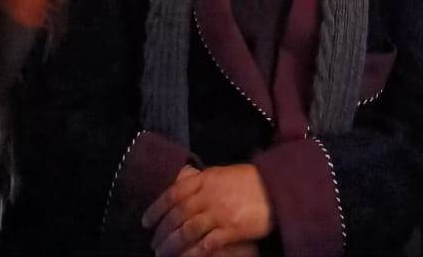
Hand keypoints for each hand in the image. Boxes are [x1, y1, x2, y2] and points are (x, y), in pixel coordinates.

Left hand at [143, 164, 273, 256]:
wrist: (277, 187)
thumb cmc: (250, 181)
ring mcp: (219, 213)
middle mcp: (209, 195)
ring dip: (171, 245)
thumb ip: (202, 182)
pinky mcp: (230, 229)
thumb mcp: (223, 174)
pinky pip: (204, 245)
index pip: (173, 193)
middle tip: (153, 244)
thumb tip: (181, 185)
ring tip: (162, 254)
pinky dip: (191, 254)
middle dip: (161, 232)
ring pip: (186, 231)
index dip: (156, 208)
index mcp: (206, 179)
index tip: (145, 221)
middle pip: (177, 215)